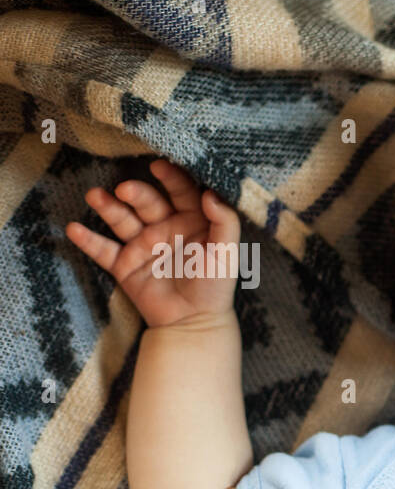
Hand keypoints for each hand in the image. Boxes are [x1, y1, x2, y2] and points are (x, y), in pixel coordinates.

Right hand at [65, 159, 240, 327]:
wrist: (194, 323)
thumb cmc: (215, 286)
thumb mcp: (226, 253)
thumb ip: (224, 222)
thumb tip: (211, 193)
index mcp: (191, 221)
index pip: (180, 192)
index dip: (171, 177)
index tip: (160, 165)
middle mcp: (164, 228)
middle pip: (147, 202)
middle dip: (136, 193)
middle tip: (126, 189)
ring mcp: (142, 245)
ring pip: (121, 220)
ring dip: (107, 207)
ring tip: (95, 196)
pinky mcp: (124, 265)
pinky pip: (103, 250)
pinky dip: (88, 240)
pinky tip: (74, 229)